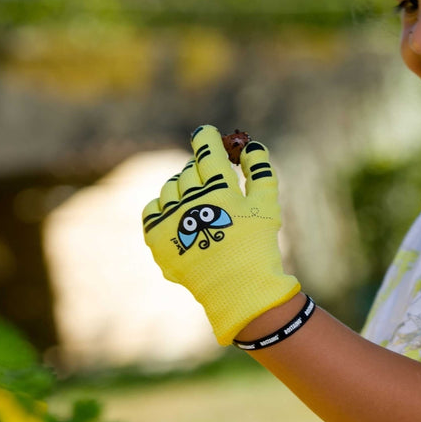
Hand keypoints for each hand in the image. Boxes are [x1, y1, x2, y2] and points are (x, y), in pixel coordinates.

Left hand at [141, 125, 299, 344]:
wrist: (237, 289)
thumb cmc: (257, 246)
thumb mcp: (267, 206)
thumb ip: (260, 172)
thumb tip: (252, 146)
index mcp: (220, 188)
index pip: (207, 150)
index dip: (206, 137)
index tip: (206, 132)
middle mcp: (192, 199)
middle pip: (189, 171)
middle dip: (199, 170)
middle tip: (210, 180)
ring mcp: (172, 218)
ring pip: (170, 187)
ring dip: (182, 187)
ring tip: (196, 201)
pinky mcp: (157, 237)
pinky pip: (152, 208)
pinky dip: (163, 207)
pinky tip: (177, 215)